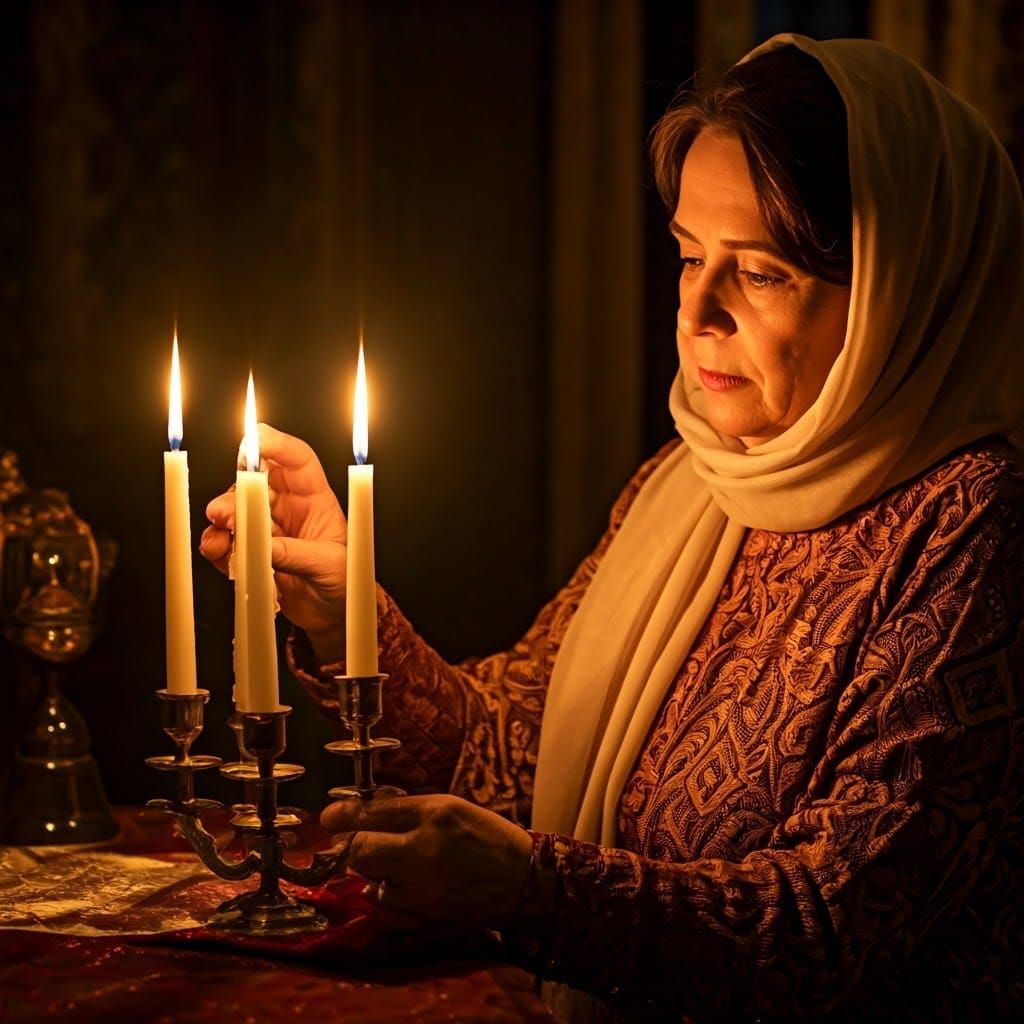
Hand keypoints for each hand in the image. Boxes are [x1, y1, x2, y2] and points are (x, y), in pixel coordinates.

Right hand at [200, 424, 346, 661]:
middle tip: (223, 511)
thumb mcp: (328, 565)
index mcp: (315, 499)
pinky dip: (216, 545)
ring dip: (222, 520)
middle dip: (237, 491)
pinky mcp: (250, 552)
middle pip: (256, 483)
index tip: (253, 439)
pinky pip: (226, 541)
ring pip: (235, 511)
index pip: (297, 460)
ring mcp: (266, 529)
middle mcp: (287, 508)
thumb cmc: (343, 582)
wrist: (332, 616)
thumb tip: (264, 547)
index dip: (276, 444)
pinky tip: (217, 552)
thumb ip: (295, 554)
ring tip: (220, 539)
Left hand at [323, 794, 533, 928]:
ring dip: (374, 872)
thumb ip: (406, 810)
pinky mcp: (423, 916)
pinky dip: (384, 897)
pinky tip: (397, 887)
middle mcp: (423, 852)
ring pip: (370, 881)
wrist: (522, 880)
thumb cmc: (486, 835)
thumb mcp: (449, 807)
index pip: (374, 814)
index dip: (345, 816)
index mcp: (433, 816)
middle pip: (362, 851)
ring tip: (396, 864)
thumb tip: (362, 815)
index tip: (329, 817)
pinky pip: (384, 908)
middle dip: (359, 846)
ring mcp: (421, 889)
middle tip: (368, 842)